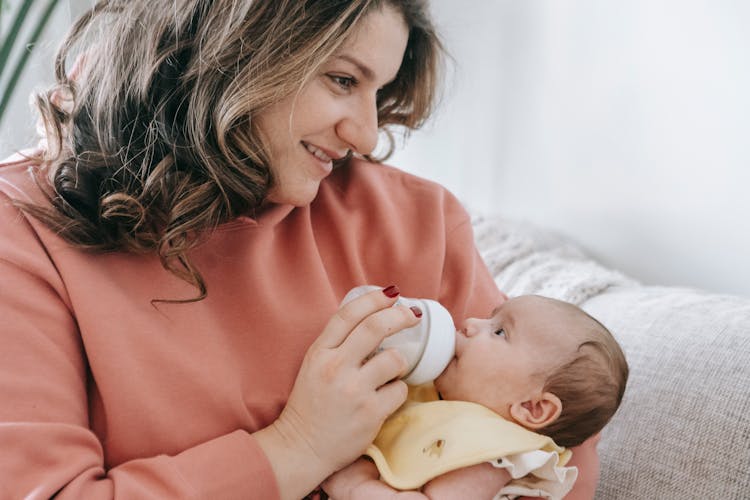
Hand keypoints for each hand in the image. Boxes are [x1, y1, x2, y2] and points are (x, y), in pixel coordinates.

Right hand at [258, 286, 420, 497]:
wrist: (302, 447)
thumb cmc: (311, 405)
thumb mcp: (314, 365)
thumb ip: (337, 344)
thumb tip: (371, 318)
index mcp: (319, 352)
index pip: (348, 315)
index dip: (373, 299)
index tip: (391, 294)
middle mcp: (335, 367)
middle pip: (375, 327)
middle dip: (400, 315)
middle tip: (412, 314)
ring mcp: (353, 390)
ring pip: (394, 358)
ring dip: (400, 361)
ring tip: (394, 369)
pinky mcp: (370, 412)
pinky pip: (400, 390)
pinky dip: (399, 390)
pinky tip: (388, 396)